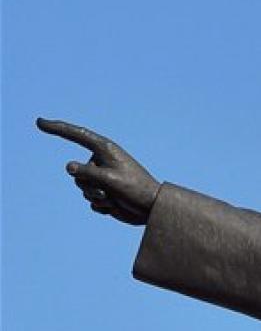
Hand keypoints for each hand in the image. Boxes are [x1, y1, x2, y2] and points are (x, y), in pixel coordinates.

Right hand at [37, 118, 160, 224]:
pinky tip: (115, 205)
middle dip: (89, 186)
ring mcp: (102, 177)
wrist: (150, 208)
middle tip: (110, 191)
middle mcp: (102, 161)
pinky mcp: (104, 192)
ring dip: (96, 196)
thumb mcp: (110, 180)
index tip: (40, 122)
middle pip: (77, 173)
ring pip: (82, 188)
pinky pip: (90, 200)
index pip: (77, 135)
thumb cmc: (135, 189)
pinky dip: (101, 205)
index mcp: (105, 150)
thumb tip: (68, 167)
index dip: (58, 128)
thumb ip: (88, 173)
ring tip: (115, 198)